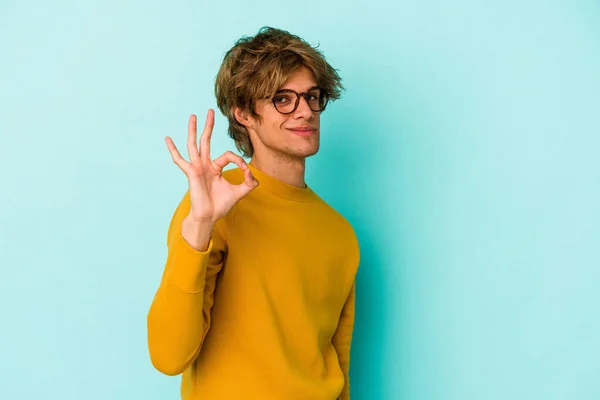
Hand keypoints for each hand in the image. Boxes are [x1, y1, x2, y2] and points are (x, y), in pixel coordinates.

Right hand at [165, 109, 258, 223]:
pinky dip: (173, 150)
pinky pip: (180, 160)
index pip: (228, 155)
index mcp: (215, 168)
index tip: (246, 172)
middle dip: (209, 126)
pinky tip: (167, 139)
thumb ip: (249, 182)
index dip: (239, 161)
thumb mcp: (240, 192)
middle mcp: (205, 165)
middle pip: (206, 141)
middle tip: (210, 111)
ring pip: (194, 144)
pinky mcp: (191, 173)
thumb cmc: (221, 205)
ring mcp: (197, 167)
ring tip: (193, 116)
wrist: (209, 216)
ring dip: (194, 130)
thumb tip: (251, 172)